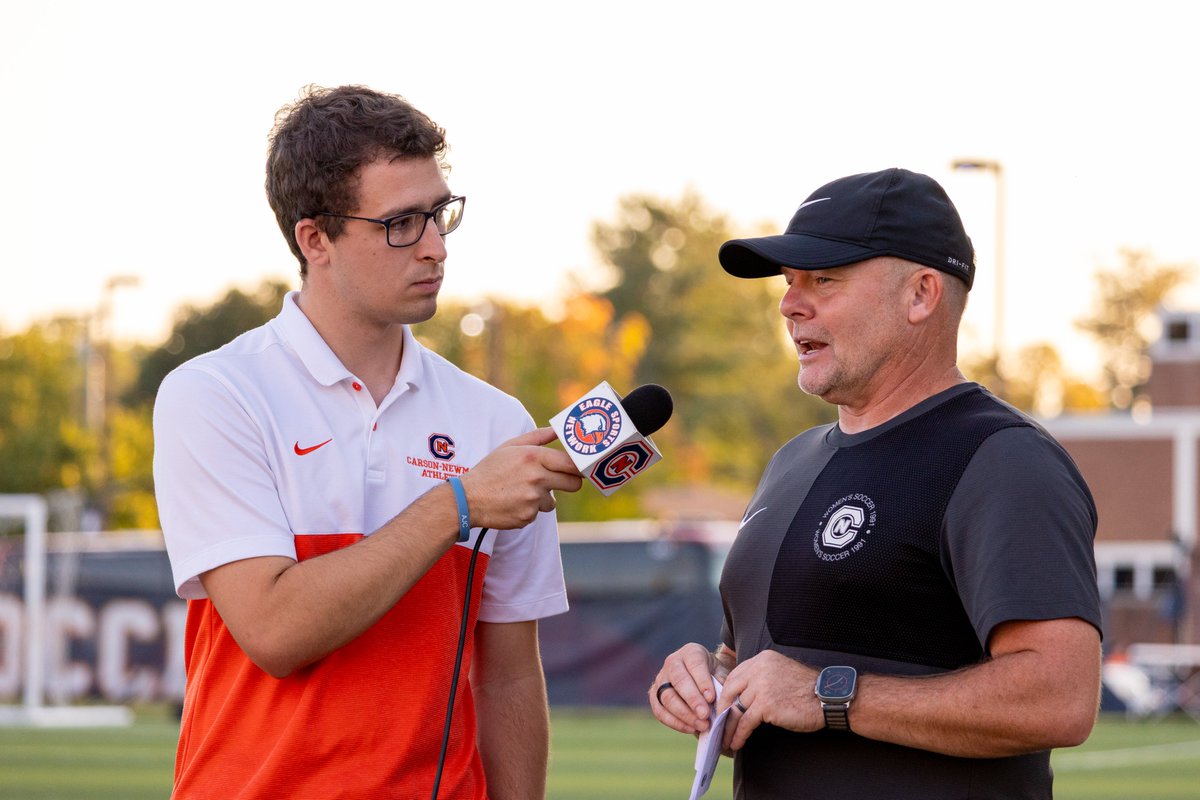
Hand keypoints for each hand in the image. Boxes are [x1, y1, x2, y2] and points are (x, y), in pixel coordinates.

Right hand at [460, 427, 582, 530]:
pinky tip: (513, 502)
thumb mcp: (511, 446)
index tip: (583, 467)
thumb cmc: (490, 470)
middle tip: (561, 480)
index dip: (580, 466)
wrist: (468, 499)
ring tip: (521, 491)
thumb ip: (538, 437)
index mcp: (533, 457)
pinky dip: (528, 509)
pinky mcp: (528, 516)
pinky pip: (537, 512)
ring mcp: (533, 499)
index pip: (571, 463)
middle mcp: (536, 478)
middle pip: (573, 483)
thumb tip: (558, 429)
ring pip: (552, 500)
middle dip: (571, 482)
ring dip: (542, 498)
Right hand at [649, 643, 730, 734]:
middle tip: (705, 715)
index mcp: (691, 652)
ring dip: (685, 714)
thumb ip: (721, 684)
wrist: (701, 677)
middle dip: (692, 700)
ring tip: (702, 726)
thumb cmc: (713, 675)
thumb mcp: (721, 673)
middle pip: (678, 681)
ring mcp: (660, 679)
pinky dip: (675, 722)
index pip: (695, 664)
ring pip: (667, 697)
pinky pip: (660, 711)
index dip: (702, 682)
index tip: (711, 698)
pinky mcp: (654, 696)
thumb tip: (722, 703)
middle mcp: (672, 662)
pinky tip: (690, 729)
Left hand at [717, 650, 822, 751]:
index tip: (722, 708)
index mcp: (762, 659)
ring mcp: (761, 686)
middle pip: (730, 690)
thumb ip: (762, 678)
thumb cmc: (807, 689)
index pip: (735, 676)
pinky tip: (736, 743)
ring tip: (725, 739)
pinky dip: (739, 734)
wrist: (828, 697)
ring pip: (736, 708)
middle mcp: (759, 669)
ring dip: (729, 727)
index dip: (726, 694)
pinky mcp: (766, 704)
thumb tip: (742, 697)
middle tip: (718, 724)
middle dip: (722, 710)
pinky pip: (745, 721)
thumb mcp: (781, 673)